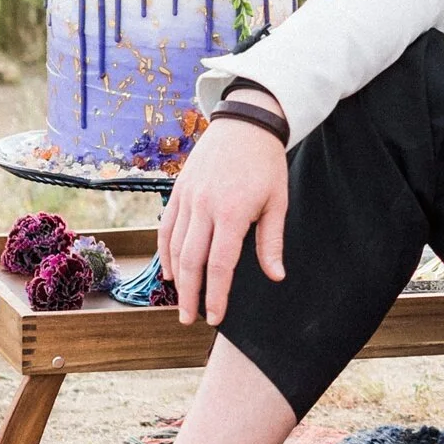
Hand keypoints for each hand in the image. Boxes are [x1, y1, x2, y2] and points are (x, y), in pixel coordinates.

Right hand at [159, 119, 288, 325]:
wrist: (245, 124)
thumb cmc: (266, 165)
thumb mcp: (277, 202)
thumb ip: (271, 242)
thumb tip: (275, 276)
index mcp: (231, 212)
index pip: (219, 265)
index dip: (216, 295)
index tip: (214, 317)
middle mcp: (204, 207)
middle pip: (191, 261)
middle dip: (190, 295)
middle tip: (190, 319)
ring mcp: (188, 198)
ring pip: (175, 246)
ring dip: (177, 278)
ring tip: (181, 301)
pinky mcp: (179, 190)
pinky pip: (167, 227)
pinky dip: (166, 252)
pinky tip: (171, 271)